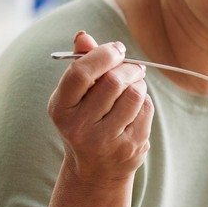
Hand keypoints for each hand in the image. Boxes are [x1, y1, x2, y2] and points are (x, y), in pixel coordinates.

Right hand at [48, 31, 153, 184]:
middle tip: (132, 67)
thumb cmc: (84, 121)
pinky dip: (144, 101)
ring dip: (138, 83)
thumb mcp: (74, 96)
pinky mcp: (130, 147)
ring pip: (134, 94)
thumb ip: (80, 64)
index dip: (102, 54)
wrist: (95, 171)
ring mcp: (106, 141)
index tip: (117, 49)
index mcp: (60, 109)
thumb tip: (83, 35)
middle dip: (128, 68)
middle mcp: (79, 128)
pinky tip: (135, 107)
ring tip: (133, 86)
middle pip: (113, 81)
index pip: (80, 73)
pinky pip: (146, 109)